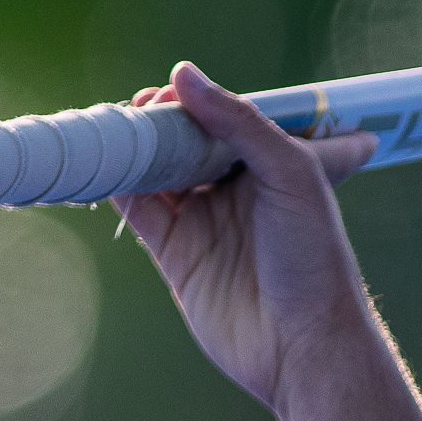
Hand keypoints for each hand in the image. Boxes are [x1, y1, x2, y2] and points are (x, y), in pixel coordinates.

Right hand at [112, 63, 378, 420]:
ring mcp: (206, 222)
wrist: (301, 345)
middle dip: (167, 118)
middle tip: (148, 104)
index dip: (207, 99)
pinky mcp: (177, 254)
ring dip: (140, 147)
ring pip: (161, 171)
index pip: (236, 117)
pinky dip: (121, 185)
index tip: (179, 84)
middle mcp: (240, 191)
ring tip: (123, 124)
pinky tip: (108, 162)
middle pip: (191, 140)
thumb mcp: (290, 173)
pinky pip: (142, 210)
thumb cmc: (313, 257)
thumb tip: (181, 74)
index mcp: (278, 166)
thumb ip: (239, 121)